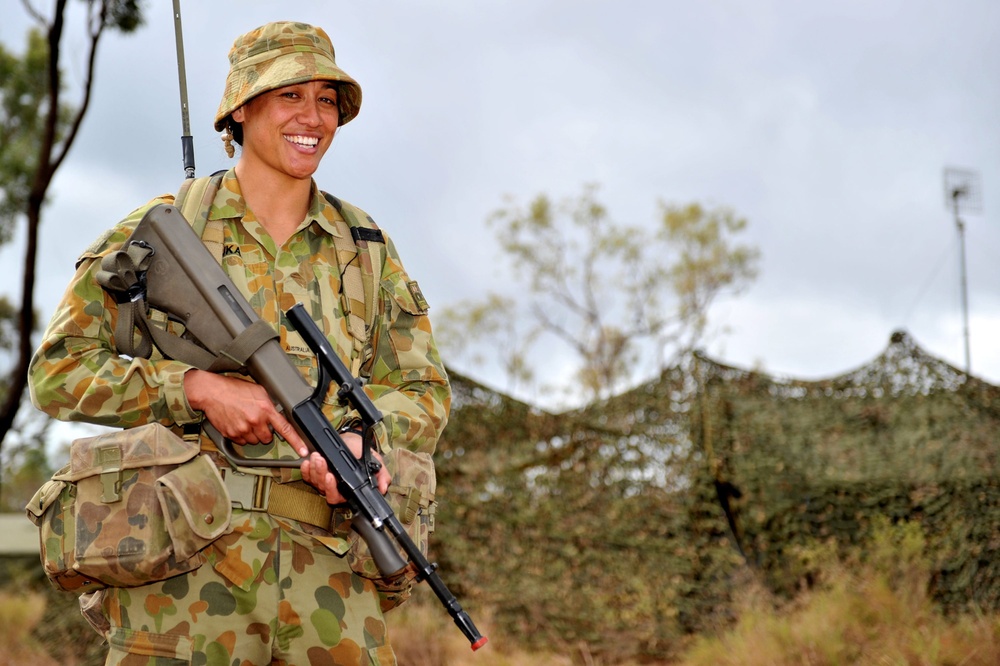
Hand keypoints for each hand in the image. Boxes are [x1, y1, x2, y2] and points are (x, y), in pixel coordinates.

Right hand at [183, 369, 307, 451]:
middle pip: (268, 438)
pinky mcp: (232, 435)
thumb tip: (277, 413)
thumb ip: (269, 403)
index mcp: (265, 409)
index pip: (285, 428)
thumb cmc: (234, 389)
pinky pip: (242, 442)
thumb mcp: (258, 391)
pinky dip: (241, 435)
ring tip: (245, 420)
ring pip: (255, 441)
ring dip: (253, 434)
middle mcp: (255, 421)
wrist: (212, 392)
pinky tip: (237, 423)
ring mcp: (243, 430)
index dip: (296, 441)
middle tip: (256, 420)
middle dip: (265, 431)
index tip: (303, 450)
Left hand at [299, 431, 391, 503]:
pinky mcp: (315, 475)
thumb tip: (383, 488)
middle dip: (320, 474)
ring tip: (317, 456)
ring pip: (315, 482)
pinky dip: (306, 469)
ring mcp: (323, 482)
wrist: (352, 441)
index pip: (338, 497)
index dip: (332, 489)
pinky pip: (307, 476)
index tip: (331, 476)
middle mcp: (335, 488)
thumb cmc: (362, 452)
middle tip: (321, 461)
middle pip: (323, 489)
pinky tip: (307, 461)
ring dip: (314, 469)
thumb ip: (381, 475)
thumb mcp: (376, 462)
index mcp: (348, 490)